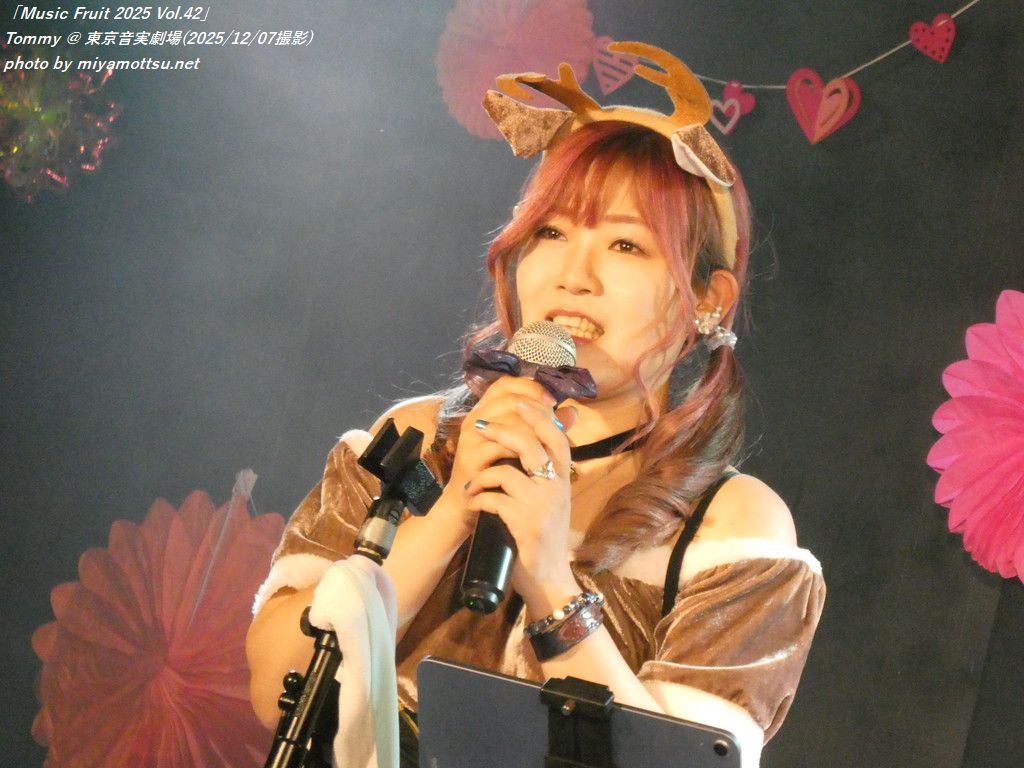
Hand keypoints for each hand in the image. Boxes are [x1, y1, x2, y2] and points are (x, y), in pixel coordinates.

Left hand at [464, 395, 578, 609]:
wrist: (548, 578)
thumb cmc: (544, 535)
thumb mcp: (552, 499)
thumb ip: (545, 471)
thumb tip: (533, 440)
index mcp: (563, 478)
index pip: (556, 436)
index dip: (538, 415)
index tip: (518, 401)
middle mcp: (557, 488)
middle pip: (531, 445)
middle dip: (502, 431)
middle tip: (480, 427)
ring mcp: (542, 506)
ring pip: (507, 472)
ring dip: (482, 474)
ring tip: (472, 482)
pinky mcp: (525, 524)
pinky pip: (494, 500)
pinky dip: (479, 499)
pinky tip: (474, 503)